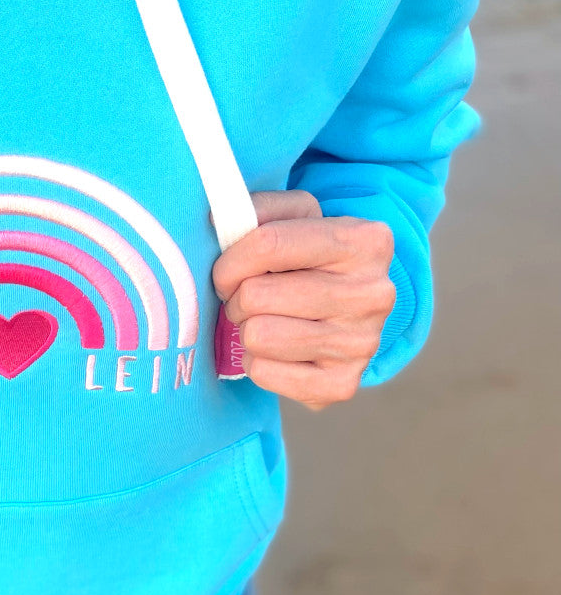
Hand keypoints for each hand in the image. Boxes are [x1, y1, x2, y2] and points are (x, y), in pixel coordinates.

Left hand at [212, 191, 395, 409]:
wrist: (346, 312)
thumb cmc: (307, 260)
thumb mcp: (293, 220)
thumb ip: (257, 211)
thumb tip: (220, 220)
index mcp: (365, 241)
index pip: (267, 244)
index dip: (230, 261)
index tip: (226, 271)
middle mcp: (373, 294)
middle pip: (255, 296)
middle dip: (238, 299)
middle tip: (249, 300)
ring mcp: (361, 343)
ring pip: (257, 336)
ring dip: (247, 330)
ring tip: (266, 321)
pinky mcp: (342, 384)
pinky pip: (263, 372)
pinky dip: (257, 361)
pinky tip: (279, 349)